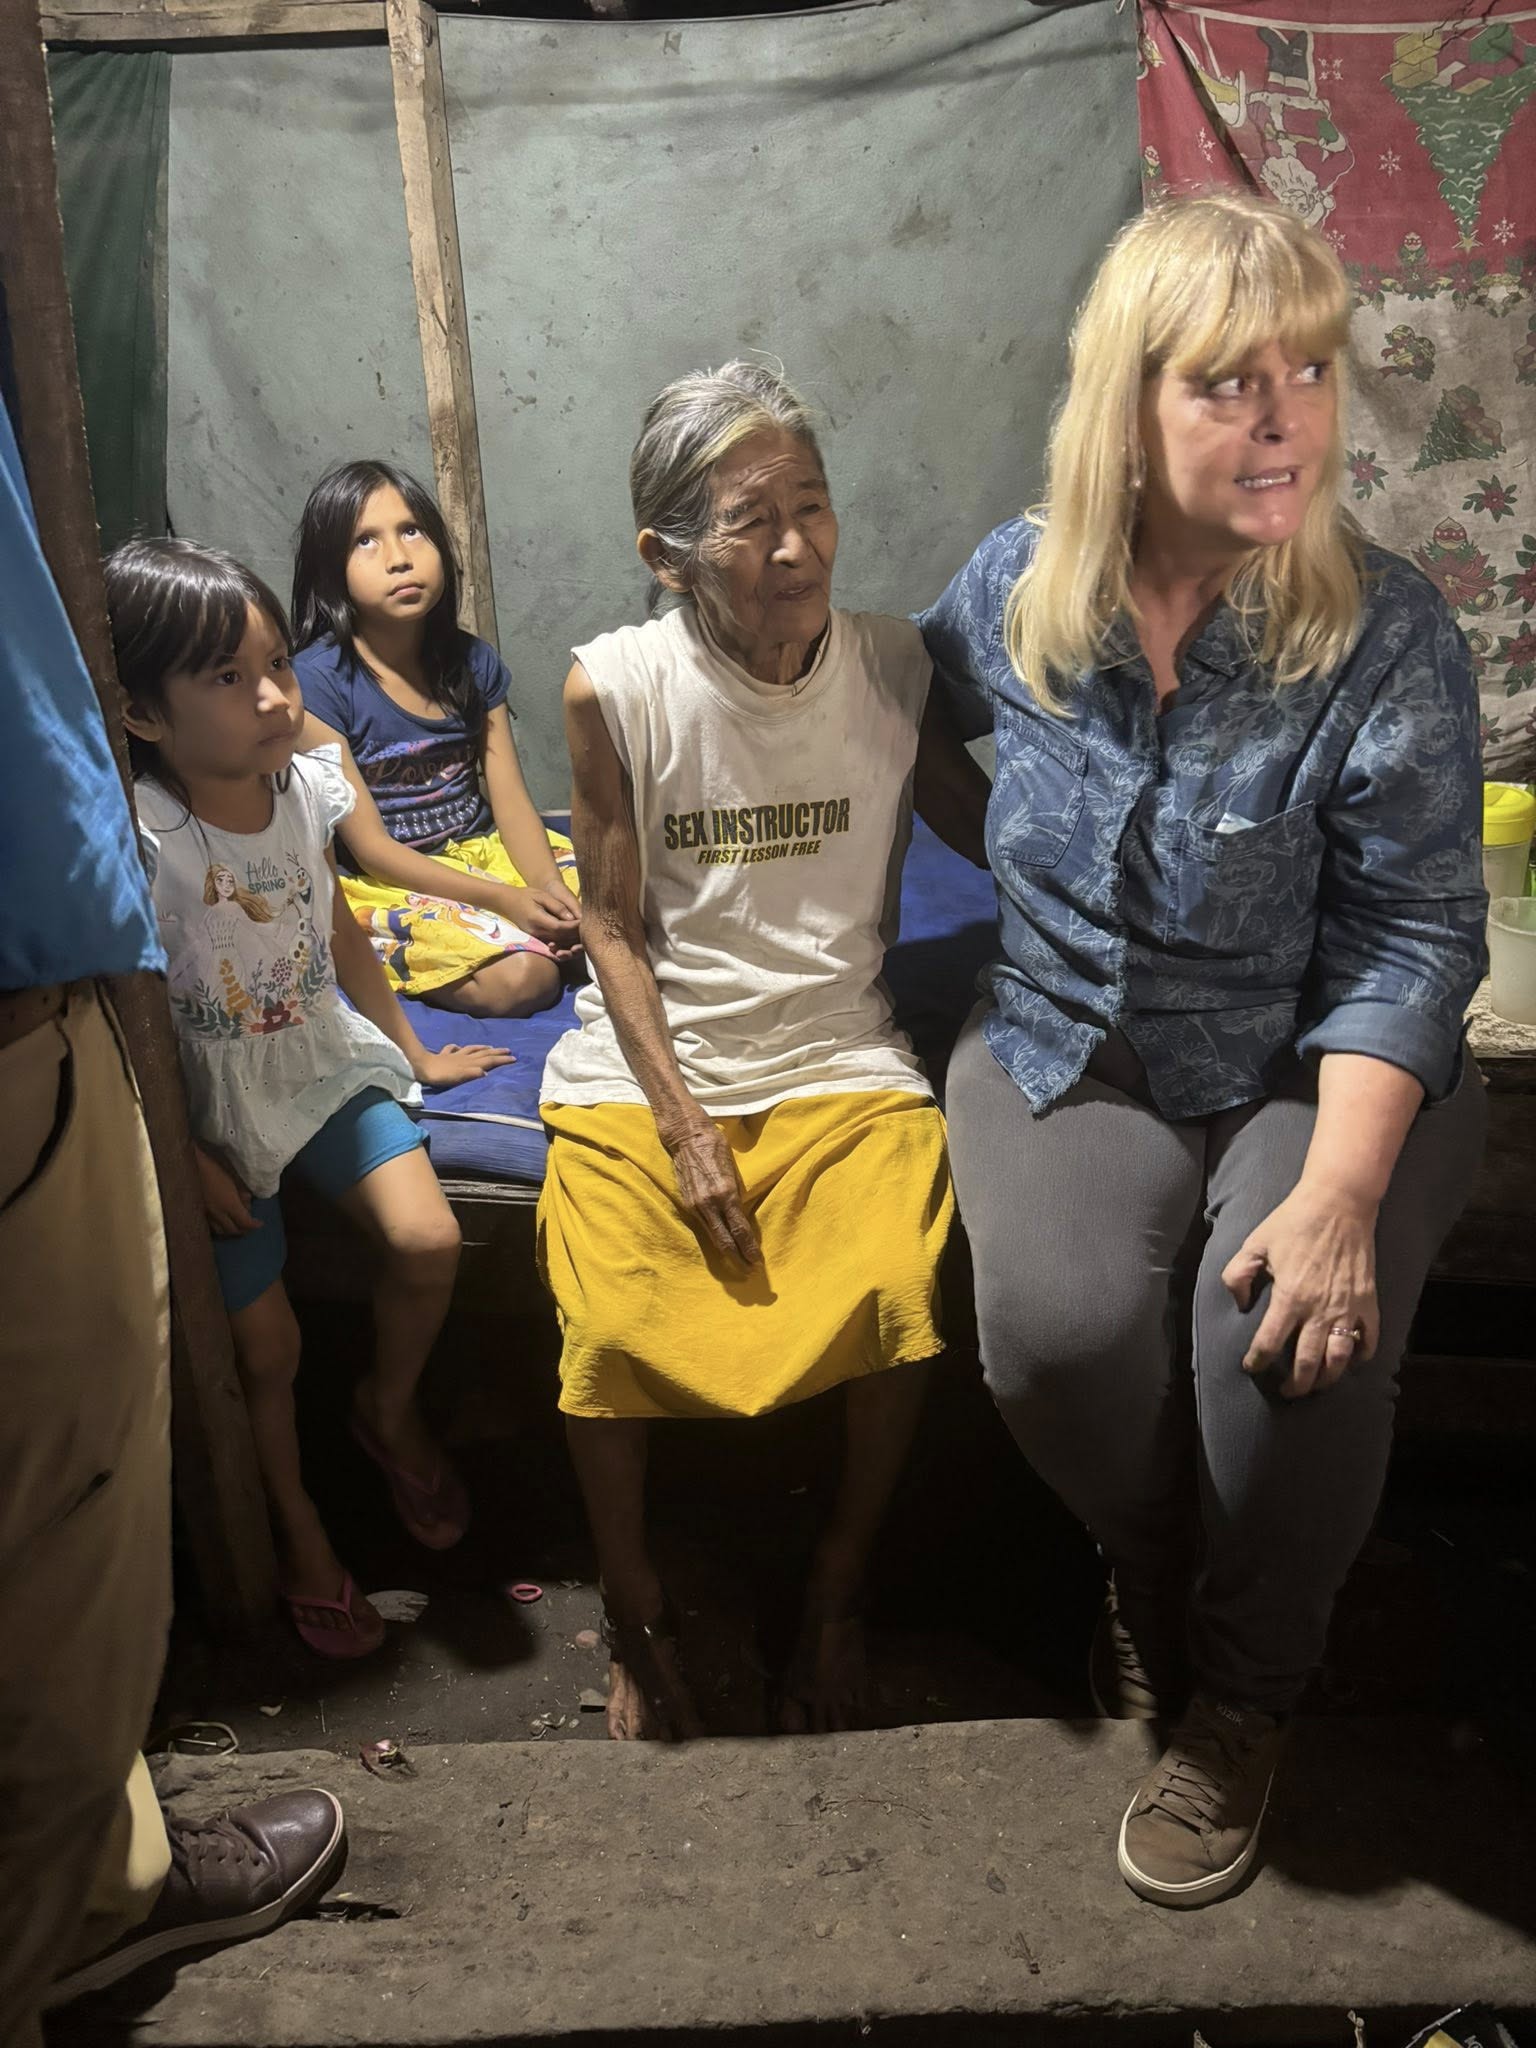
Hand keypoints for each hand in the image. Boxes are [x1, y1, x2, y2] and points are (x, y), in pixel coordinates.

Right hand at [195, 1146, 259, 1237]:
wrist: (189, 1163)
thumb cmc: (213, 1166)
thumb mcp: (234, 1178)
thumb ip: (241, 1192)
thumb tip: (247, 1201)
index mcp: (228, 1204)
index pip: (245, 1222)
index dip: (254, 1225)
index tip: (259, 1223)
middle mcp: (216, 1213)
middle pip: (233, 1230)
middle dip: (243, 1229)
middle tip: (249, 1225)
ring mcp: (204, 1214)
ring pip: (220, 1231)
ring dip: (230, 1230)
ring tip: (235, 1223)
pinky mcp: (196, 1212)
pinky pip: (209, 1226)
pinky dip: (218, 1227)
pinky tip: (220, 1220)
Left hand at [413, 1043, 514, 1087]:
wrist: (420, 1066)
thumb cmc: (439, 1076)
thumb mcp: (457, 1077)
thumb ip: (472, 1074)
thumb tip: (486, 1072)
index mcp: (469, 1064)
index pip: (488, 1061)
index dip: (501, 1060)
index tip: (514, 1058)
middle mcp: (464, 1058)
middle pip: (483, 1054)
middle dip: (497, 1052)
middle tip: (508, 1051)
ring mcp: (453, 1056)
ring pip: (471, 1049)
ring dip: (482, 1048)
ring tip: (490, 1047)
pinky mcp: (443, 1056)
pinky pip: (453, 1049)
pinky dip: (459, 1048)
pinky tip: (459, 1047)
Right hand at [509, 880, 582, 950]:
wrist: (506, 902)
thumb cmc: (525, 895)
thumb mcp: (542, 896)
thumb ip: (558, 907)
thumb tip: (573, 918)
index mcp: (538, 920)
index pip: (562, 928)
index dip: (576, 927)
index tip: (588, 922)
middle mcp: (537, 933)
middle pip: (562, 939)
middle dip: (577, 937)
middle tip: (592, 933)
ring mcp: (536, 938)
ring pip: (559, 946)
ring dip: (572, 945)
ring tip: (585, 942)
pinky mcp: (536, 940)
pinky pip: (553, 947)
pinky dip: (564, 947)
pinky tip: (573, 945)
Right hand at [660, 1115, 759, 1266]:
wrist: (686, 1137)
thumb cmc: (714, 1147)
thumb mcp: (732, 1170)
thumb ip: (736, 1194)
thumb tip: (742, 1215)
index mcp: (725, 1192)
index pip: (740, 1229)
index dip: (749, 1248)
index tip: (757, 1261)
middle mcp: (709, 1203)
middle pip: (725, 1241)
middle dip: (738, 1258)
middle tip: (750, 1270)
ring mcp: (696, 1205)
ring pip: (713, 1237)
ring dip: (727, 1252)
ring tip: (739, 1262)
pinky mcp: (688, 1204)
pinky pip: (704, 1227)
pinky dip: (715, 1239)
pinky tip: (722, 1245)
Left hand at [1221, 1180, 1379, 1398]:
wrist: (1339, 1203)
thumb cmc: (1293, 1221)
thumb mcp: (1254, 1244)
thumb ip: (1237, 1276)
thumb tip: (1239, 1305)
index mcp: (1289, 1298)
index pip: (1269, 1343)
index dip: (1257, 1361)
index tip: (1251, 1367)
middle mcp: (1319, 1310)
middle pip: (1307, 1363)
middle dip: (1295, 1384)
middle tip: (1287, 1391)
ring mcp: (1347, 1309)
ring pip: (1339, 1359)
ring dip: (1327, 1379)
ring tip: (1317, 1385)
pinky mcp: (1369, 1302)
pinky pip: (1369, 1340)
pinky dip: (1360, 1356)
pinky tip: (1350, 1362)